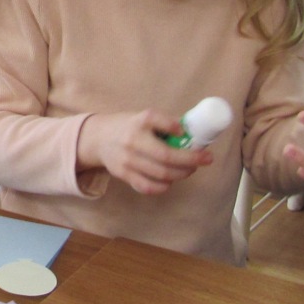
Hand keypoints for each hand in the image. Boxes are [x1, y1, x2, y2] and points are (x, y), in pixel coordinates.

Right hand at [76, 110, 212, 195]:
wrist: (98, 138)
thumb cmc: (129, 127)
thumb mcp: (144, 117)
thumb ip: (165, 124)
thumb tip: (195, 132)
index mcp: (139, 121)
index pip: (158, 120)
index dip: (176, 127)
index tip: (187, 132)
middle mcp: (132, 140)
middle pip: (166, 156)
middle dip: (191, 160)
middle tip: (205, 159)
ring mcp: (127, 160)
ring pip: (161, 173)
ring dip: (181, 173)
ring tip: (190, 169)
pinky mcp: (123, 174)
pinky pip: (148, 186)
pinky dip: (164, 186)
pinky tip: (171, 180)